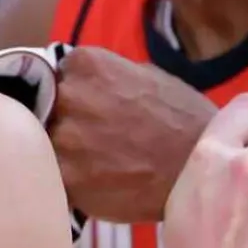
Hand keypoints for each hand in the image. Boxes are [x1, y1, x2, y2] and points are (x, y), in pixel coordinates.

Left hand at [50, 47, 216, 223]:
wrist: (202, 170)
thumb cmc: (184, 120)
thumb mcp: (147, 76)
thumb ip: (105, 77)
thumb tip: (80, 83)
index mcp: (86, 63)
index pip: (53, 74)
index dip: (67, 93)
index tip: (82, 108)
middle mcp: (69, 95)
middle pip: (45, 108)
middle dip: (63, 122)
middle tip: (91, 138)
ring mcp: (65, 139)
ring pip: (46, 145)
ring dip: (64, 155)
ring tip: (97, 163)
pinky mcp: (67, 178)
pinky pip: (55, 176)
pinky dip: (71, 182)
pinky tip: (97, 183)